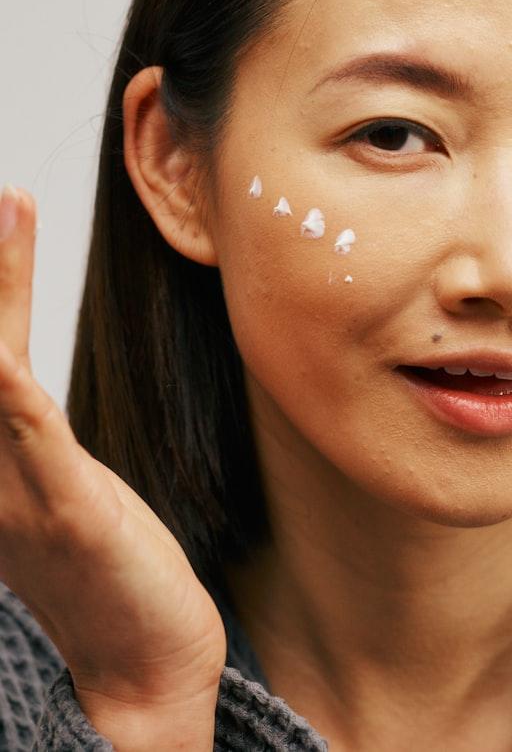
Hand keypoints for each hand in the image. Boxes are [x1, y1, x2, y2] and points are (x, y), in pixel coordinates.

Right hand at [0, 185, 226, 749]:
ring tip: (6, 202)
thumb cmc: (101, 569)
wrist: (141, 667)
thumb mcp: (53, 484)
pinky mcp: (64, 503)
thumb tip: (13, 372)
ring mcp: (11, 487)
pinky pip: (25, 418)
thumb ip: (26, 426)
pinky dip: (8, 357)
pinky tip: (6, 322)